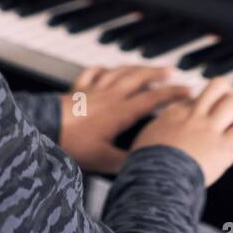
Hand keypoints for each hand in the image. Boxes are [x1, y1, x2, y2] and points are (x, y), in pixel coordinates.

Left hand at [57, 66, 192, 173]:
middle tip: (172, 71)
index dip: (172, 94)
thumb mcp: (103, 160)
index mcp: (120, 112)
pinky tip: (106, 69)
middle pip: (138, 78)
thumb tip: (149, 166)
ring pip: (119, 72)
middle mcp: (109, 96)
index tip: (188, 90)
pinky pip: (92, 73)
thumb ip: (128, 162)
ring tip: (147, 67)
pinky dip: (103, 69)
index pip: (152, 98)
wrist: (43, 129)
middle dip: (157, 73)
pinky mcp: (76, 90)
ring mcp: (92, 90)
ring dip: (136, 67)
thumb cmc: (71, 145)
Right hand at [131, 78, 232, 185]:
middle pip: (219, 86)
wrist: (156, 178)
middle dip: (226, 96)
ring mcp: (210, 129)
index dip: (204, 105)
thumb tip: (160, 133)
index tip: (204, 115)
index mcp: (175, 112)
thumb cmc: (148, 165)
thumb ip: (159, 129)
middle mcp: (195, 115)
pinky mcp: (223, 147)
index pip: (197, 96)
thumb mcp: (147, 137)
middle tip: (226, 110)